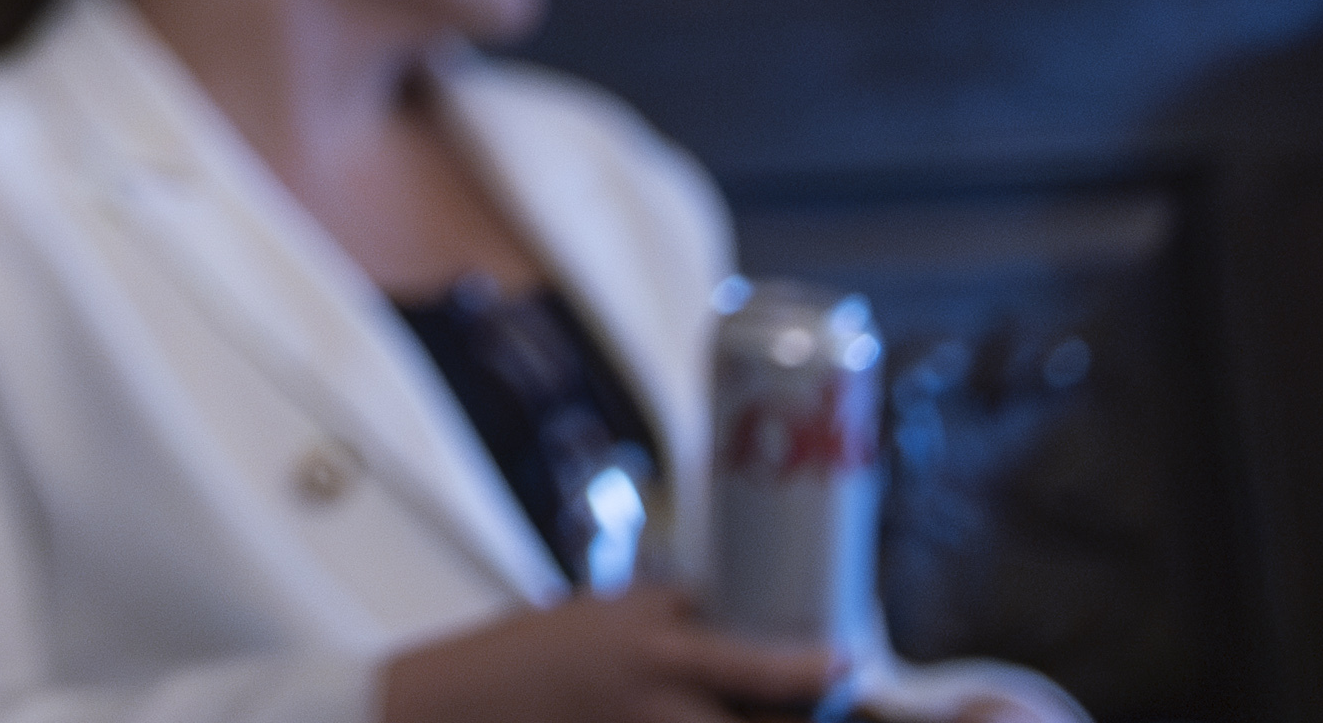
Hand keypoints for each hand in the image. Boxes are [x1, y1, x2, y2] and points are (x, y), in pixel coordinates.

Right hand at [379, 593, 848, 722]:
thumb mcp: (616, 611)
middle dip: (804, 716)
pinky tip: (717, 713)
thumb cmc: (542, 648)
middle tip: (833, 698)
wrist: (473, 704)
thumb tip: (746, 613)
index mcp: (661, 653)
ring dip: (761, 722)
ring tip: (777, 709)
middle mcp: (665, 709)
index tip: (849, 660)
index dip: (816, 669)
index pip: (760, 665)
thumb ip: (682, 615)